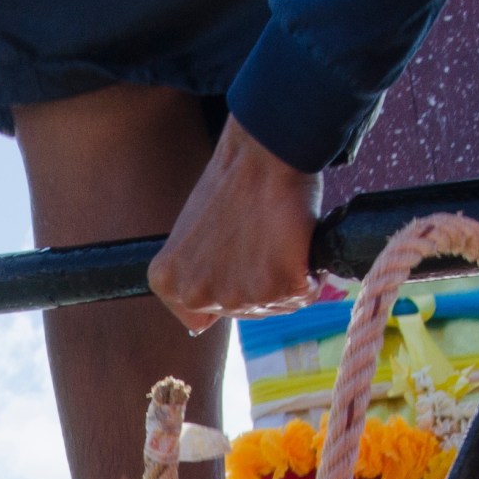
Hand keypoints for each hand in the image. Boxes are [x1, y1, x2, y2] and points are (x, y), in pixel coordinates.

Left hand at [148, 117, 321, 332]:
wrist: (263, 152)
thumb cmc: (231, 186)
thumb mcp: (190, 238)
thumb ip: (193, 278)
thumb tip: (199, 327)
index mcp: (168, 283)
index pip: (201, 319)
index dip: (225, 284)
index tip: (230, 252)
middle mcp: (197, 295)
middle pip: (243, 312)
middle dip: (258, 281)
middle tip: (259, 236)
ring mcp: (238, 294)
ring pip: (276, 305)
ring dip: (286, 276)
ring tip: (276, 235)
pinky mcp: (278, 286)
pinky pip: (305, 293)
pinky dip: (310, 271)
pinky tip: (295, 240)